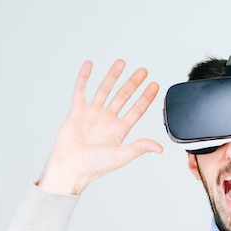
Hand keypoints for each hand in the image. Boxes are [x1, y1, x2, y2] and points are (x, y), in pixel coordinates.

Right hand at [37, 59, 162, 194]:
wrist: (70, 167)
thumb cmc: (94, 166)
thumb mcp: (121, 156)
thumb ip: (139, 148)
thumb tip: (159, 148)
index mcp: (119, 130)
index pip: (137, 109)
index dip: (146, 97)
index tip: (154, 85)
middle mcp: (107, 119)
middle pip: (123, 96)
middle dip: (133, 83)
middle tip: (143, 71)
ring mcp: (92, 113)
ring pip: (104, 90)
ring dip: (113, 76)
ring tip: (121, 62)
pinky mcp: (76, 111)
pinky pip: (80, 90)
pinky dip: (84, 77)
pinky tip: (90, 65)